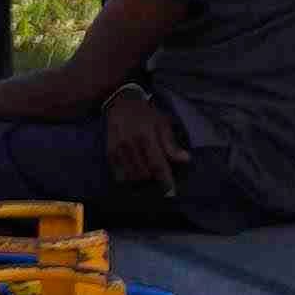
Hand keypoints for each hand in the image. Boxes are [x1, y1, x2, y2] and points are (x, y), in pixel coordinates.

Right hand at [100, 81, 180, 195]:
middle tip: (159, 176)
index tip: (171, 192)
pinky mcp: (109, 151)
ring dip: (141, 179)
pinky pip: (118, 173)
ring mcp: (118, 148)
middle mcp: (130, 144)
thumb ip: (171, 144)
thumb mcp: (162, 123)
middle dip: (153, 178)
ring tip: (148, 175)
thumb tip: (185, 159)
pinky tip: (134, 174)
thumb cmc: (146, 113)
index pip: (157, 164)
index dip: (165, 180)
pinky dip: (127, 178)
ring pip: (131, 175)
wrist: (121, 101)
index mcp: (146, 136)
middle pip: (144, 173)